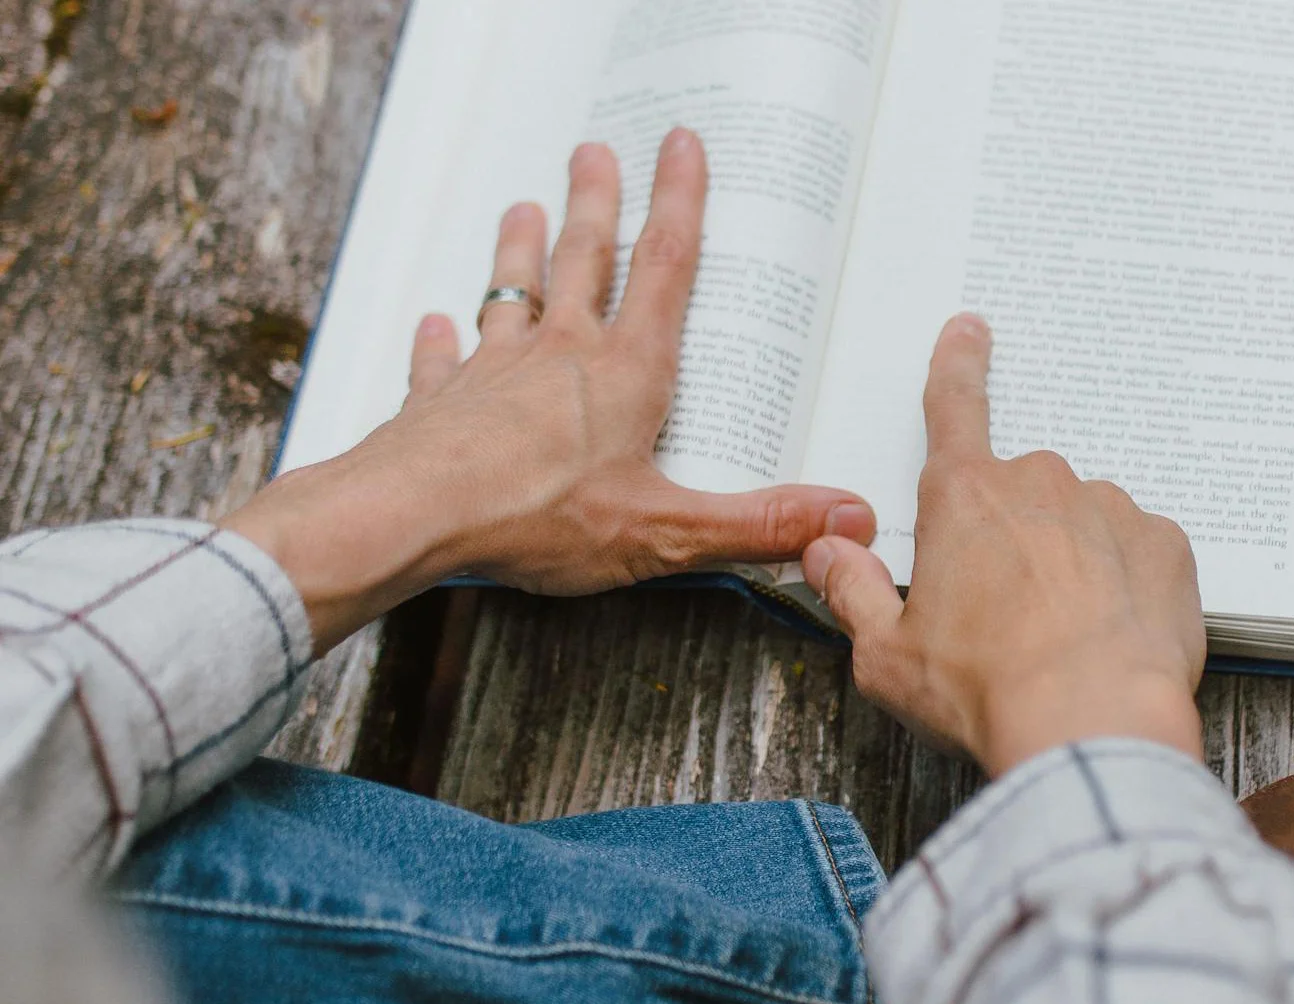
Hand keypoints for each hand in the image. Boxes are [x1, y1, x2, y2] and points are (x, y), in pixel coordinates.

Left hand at [223, 132, 875, 653]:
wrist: (410, 515)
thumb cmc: (536, 517)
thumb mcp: (667, 532)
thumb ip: (758, 524)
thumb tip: (847, 517)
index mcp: (626, 374)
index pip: (665, 269)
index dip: (681, 204)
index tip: (683, 145)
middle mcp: (560, 356)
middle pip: (584, 259)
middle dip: (596, 202)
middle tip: (595, 151)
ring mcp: (494, 374)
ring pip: (511, 293)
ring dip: (519, 250)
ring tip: (523, 210)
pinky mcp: (438, 405)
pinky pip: (441, 362)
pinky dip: (439, 343)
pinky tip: (434, 327)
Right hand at [802, 315, 1207, 776]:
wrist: (1091, 726)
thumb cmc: (983, 690)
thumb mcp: (886, 654)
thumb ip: (854, 593)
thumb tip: (829, 551)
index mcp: (962, 499)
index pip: (954, 408)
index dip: (957, 365)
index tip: (970, 331)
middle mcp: (1039, 485)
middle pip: (1019, 494)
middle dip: (1014, 539)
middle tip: (1007, 615)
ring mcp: (1110, 509)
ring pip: (1082, 523)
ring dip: (1072, 562)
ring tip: (1062, 639)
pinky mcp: (1165, 546)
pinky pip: (1137, 553)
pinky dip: (1125, 585)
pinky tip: (1111, 636)